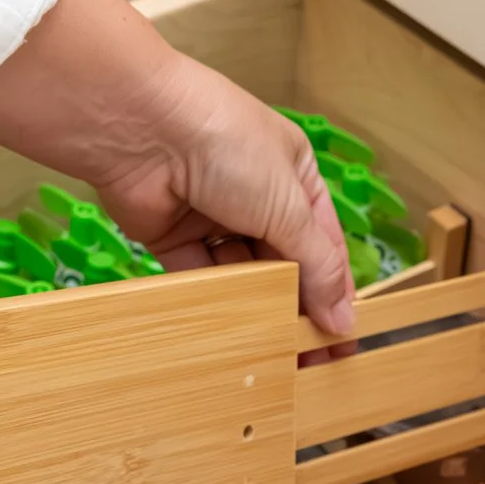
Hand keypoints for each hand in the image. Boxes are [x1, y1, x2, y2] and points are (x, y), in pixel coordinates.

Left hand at [0, 0, 355, 335]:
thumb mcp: (288, 204)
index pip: (323, 243)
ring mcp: (212, 214)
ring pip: (241, 272)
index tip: (339, 337)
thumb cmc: (225, 142)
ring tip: (268, 341)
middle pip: (283, 262)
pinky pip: (198, 275)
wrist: (141, 128)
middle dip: (294, 303)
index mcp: (295, 176)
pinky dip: (211, 296)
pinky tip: (227, 323)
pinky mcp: (171, 235)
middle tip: (306, 355)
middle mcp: (255, 194)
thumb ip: (318, 265)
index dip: (333, 289)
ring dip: (254, 302)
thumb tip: (343, 317)